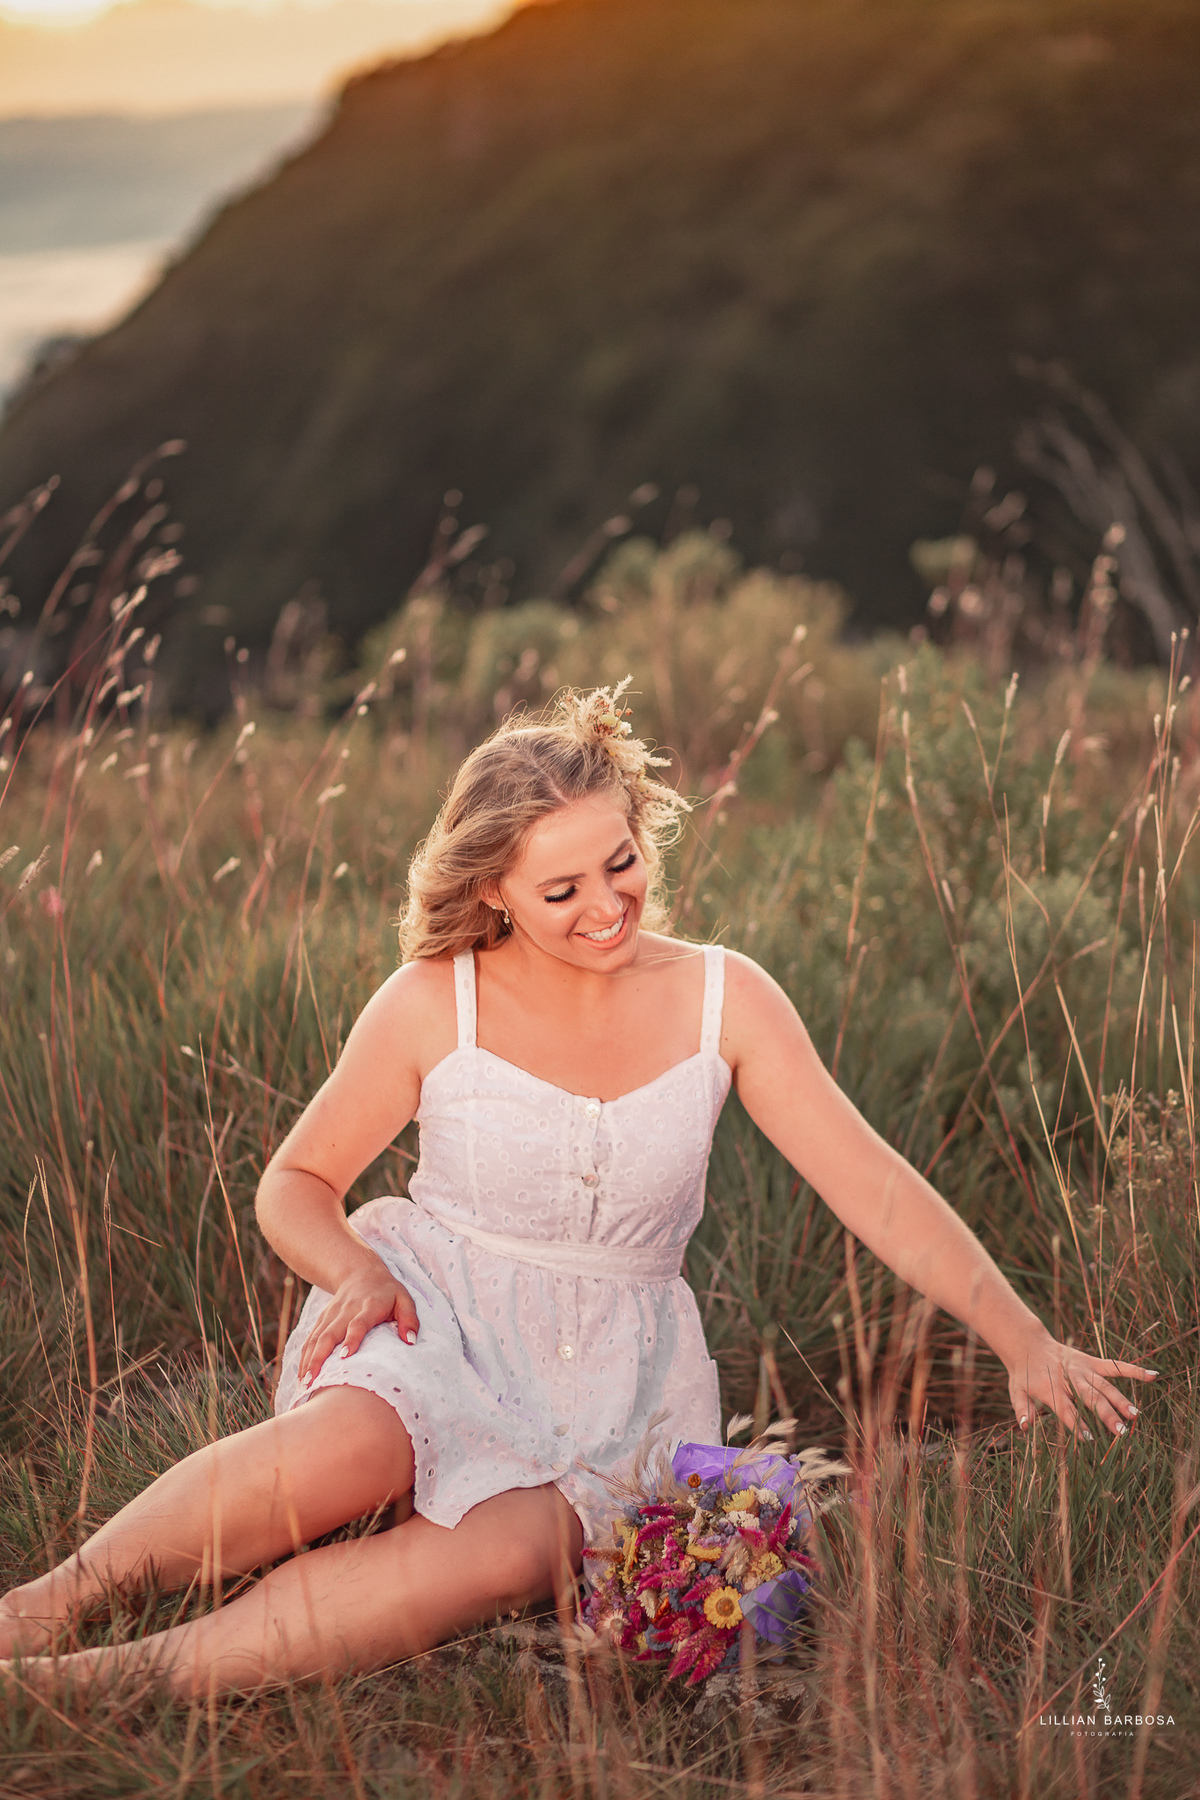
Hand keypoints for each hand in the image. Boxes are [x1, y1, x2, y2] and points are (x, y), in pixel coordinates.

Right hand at [297, 1261, 419, 1386]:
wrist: (361, 1271)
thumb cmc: (387, 1291)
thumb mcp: (405, 1299)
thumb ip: (410, 1319)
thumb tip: (410, 1341)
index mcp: (368, 1306)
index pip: (358, 1323)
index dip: (351, 1339)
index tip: (344, 1357)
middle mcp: (346, 1310)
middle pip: (329, 1334)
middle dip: (320, 1357)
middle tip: (314, 1380)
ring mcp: (331, 1314)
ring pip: (316, 1337)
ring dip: (309, 1360)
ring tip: (304, 1383)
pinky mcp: (322, 1318)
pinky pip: (310, 1338)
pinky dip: (304, 1356)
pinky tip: (302, 1375)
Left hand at [1006, 1329, 1158, 1439]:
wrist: (1028, 1344)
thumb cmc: (1023, 1374)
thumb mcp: (1016, 1392)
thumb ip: (1022, 1409)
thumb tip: (1026, 1427)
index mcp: (1051, 1388)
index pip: (1066, 1409)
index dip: (1077, 1424)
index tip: (1089, 1440)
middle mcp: (1070, 1378)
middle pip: (1090, 1398)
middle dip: (1105, 1415)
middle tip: (1121, 1432)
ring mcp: (1083, 1369)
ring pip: (1105, 1385)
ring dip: (1120, 1400)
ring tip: (1135, 1415)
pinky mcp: (1092, 1362)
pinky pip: (1115, 1366)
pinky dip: (1134, 1370)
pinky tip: (1153, 1376)